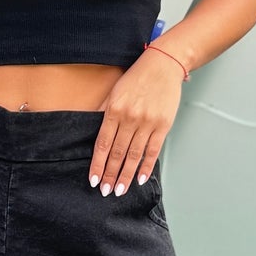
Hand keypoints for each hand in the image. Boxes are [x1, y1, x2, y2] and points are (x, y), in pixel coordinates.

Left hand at [90, 48, 185, 194]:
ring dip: (126, 175)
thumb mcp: (114, 90)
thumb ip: (103, 110)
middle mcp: (130, 118)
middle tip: (105, 191)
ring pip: (134, 155)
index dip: (97, 164)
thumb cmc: (137, 77)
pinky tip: (141, 179)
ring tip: (120, 190)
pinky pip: (153, 150)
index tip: (93, 180)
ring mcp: (147, 123)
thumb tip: (92, 127)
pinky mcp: (163, 125)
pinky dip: (147, 166)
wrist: (163, 65)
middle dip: (110, 175)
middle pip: (117, 153)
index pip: (102, 144)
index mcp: (114, 110)